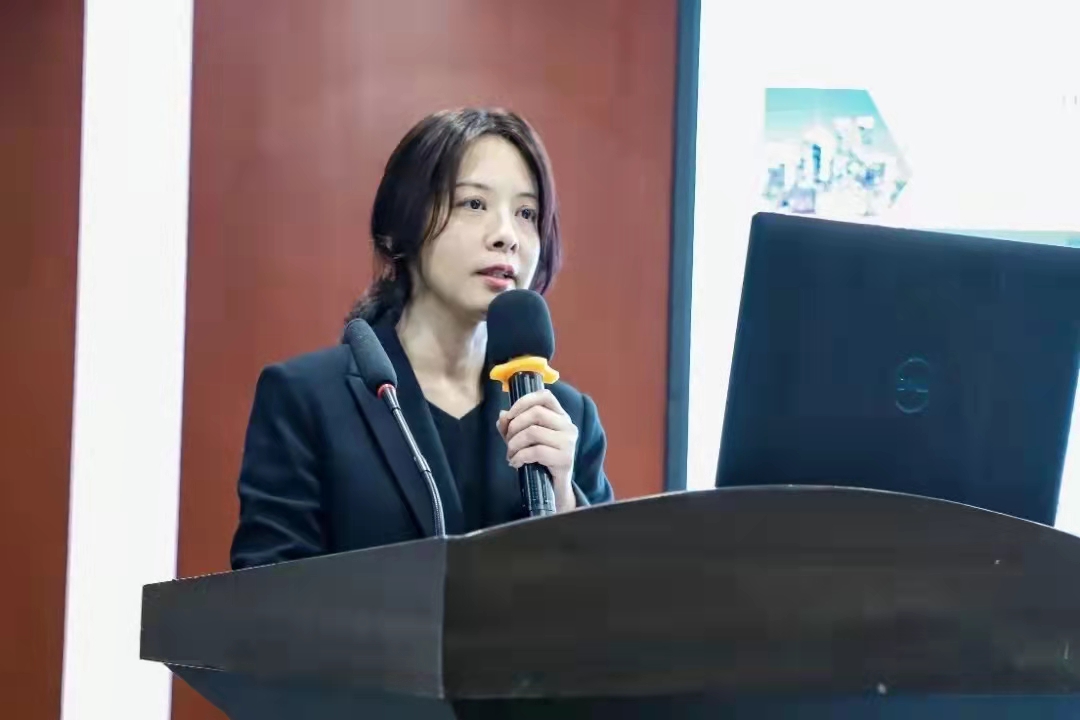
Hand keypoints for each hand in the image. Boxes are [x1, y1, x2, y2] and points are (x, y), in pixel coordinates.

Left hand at [497, 389, 577, 512]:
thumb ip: (511, 425)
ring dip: (514, 444)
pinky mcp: (565, 459)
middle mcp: (568, 426)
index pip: (545, 396)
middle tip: (508, 442)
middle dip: (514, 427)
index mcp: (560, 416)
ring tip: (511, 454)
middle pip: (536, 413)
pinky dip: (519, 457)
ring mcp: (568, 442)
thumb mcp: (522, 440)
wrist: (554, 488)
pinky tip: (515, 463)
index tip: (509, 415)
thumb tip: (502, 415)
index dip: (524, 401)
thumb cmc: (539, 460)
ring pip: (533, 432)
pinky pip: (536, 451)